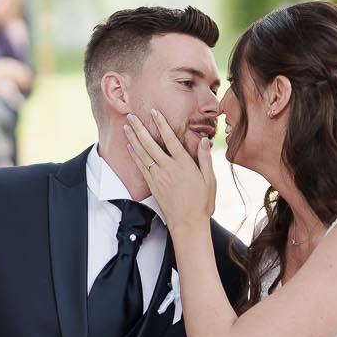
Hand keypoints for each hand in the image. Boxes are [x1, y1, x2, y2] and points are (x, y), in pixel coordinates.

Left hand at [124, 108, 214, 231]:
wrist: (188, 224)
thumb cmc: (202, 202)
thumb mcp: (210, 180)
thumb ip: (205, 158)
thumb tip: (204, 140)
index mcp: (184, 164)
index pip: (170, 139)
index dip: (161, 124)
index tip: (154, 112)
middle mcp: (168, 169)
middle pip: (150, 144)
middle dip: (140, 129)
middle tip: (131, 116)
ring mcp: (158, 177)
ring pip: (142, 154)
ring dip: (133, 139)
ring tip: (126, 127)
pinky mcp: (153, 185)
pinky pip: (141, 167)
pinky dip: (134, 155)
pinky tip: (130, 147)